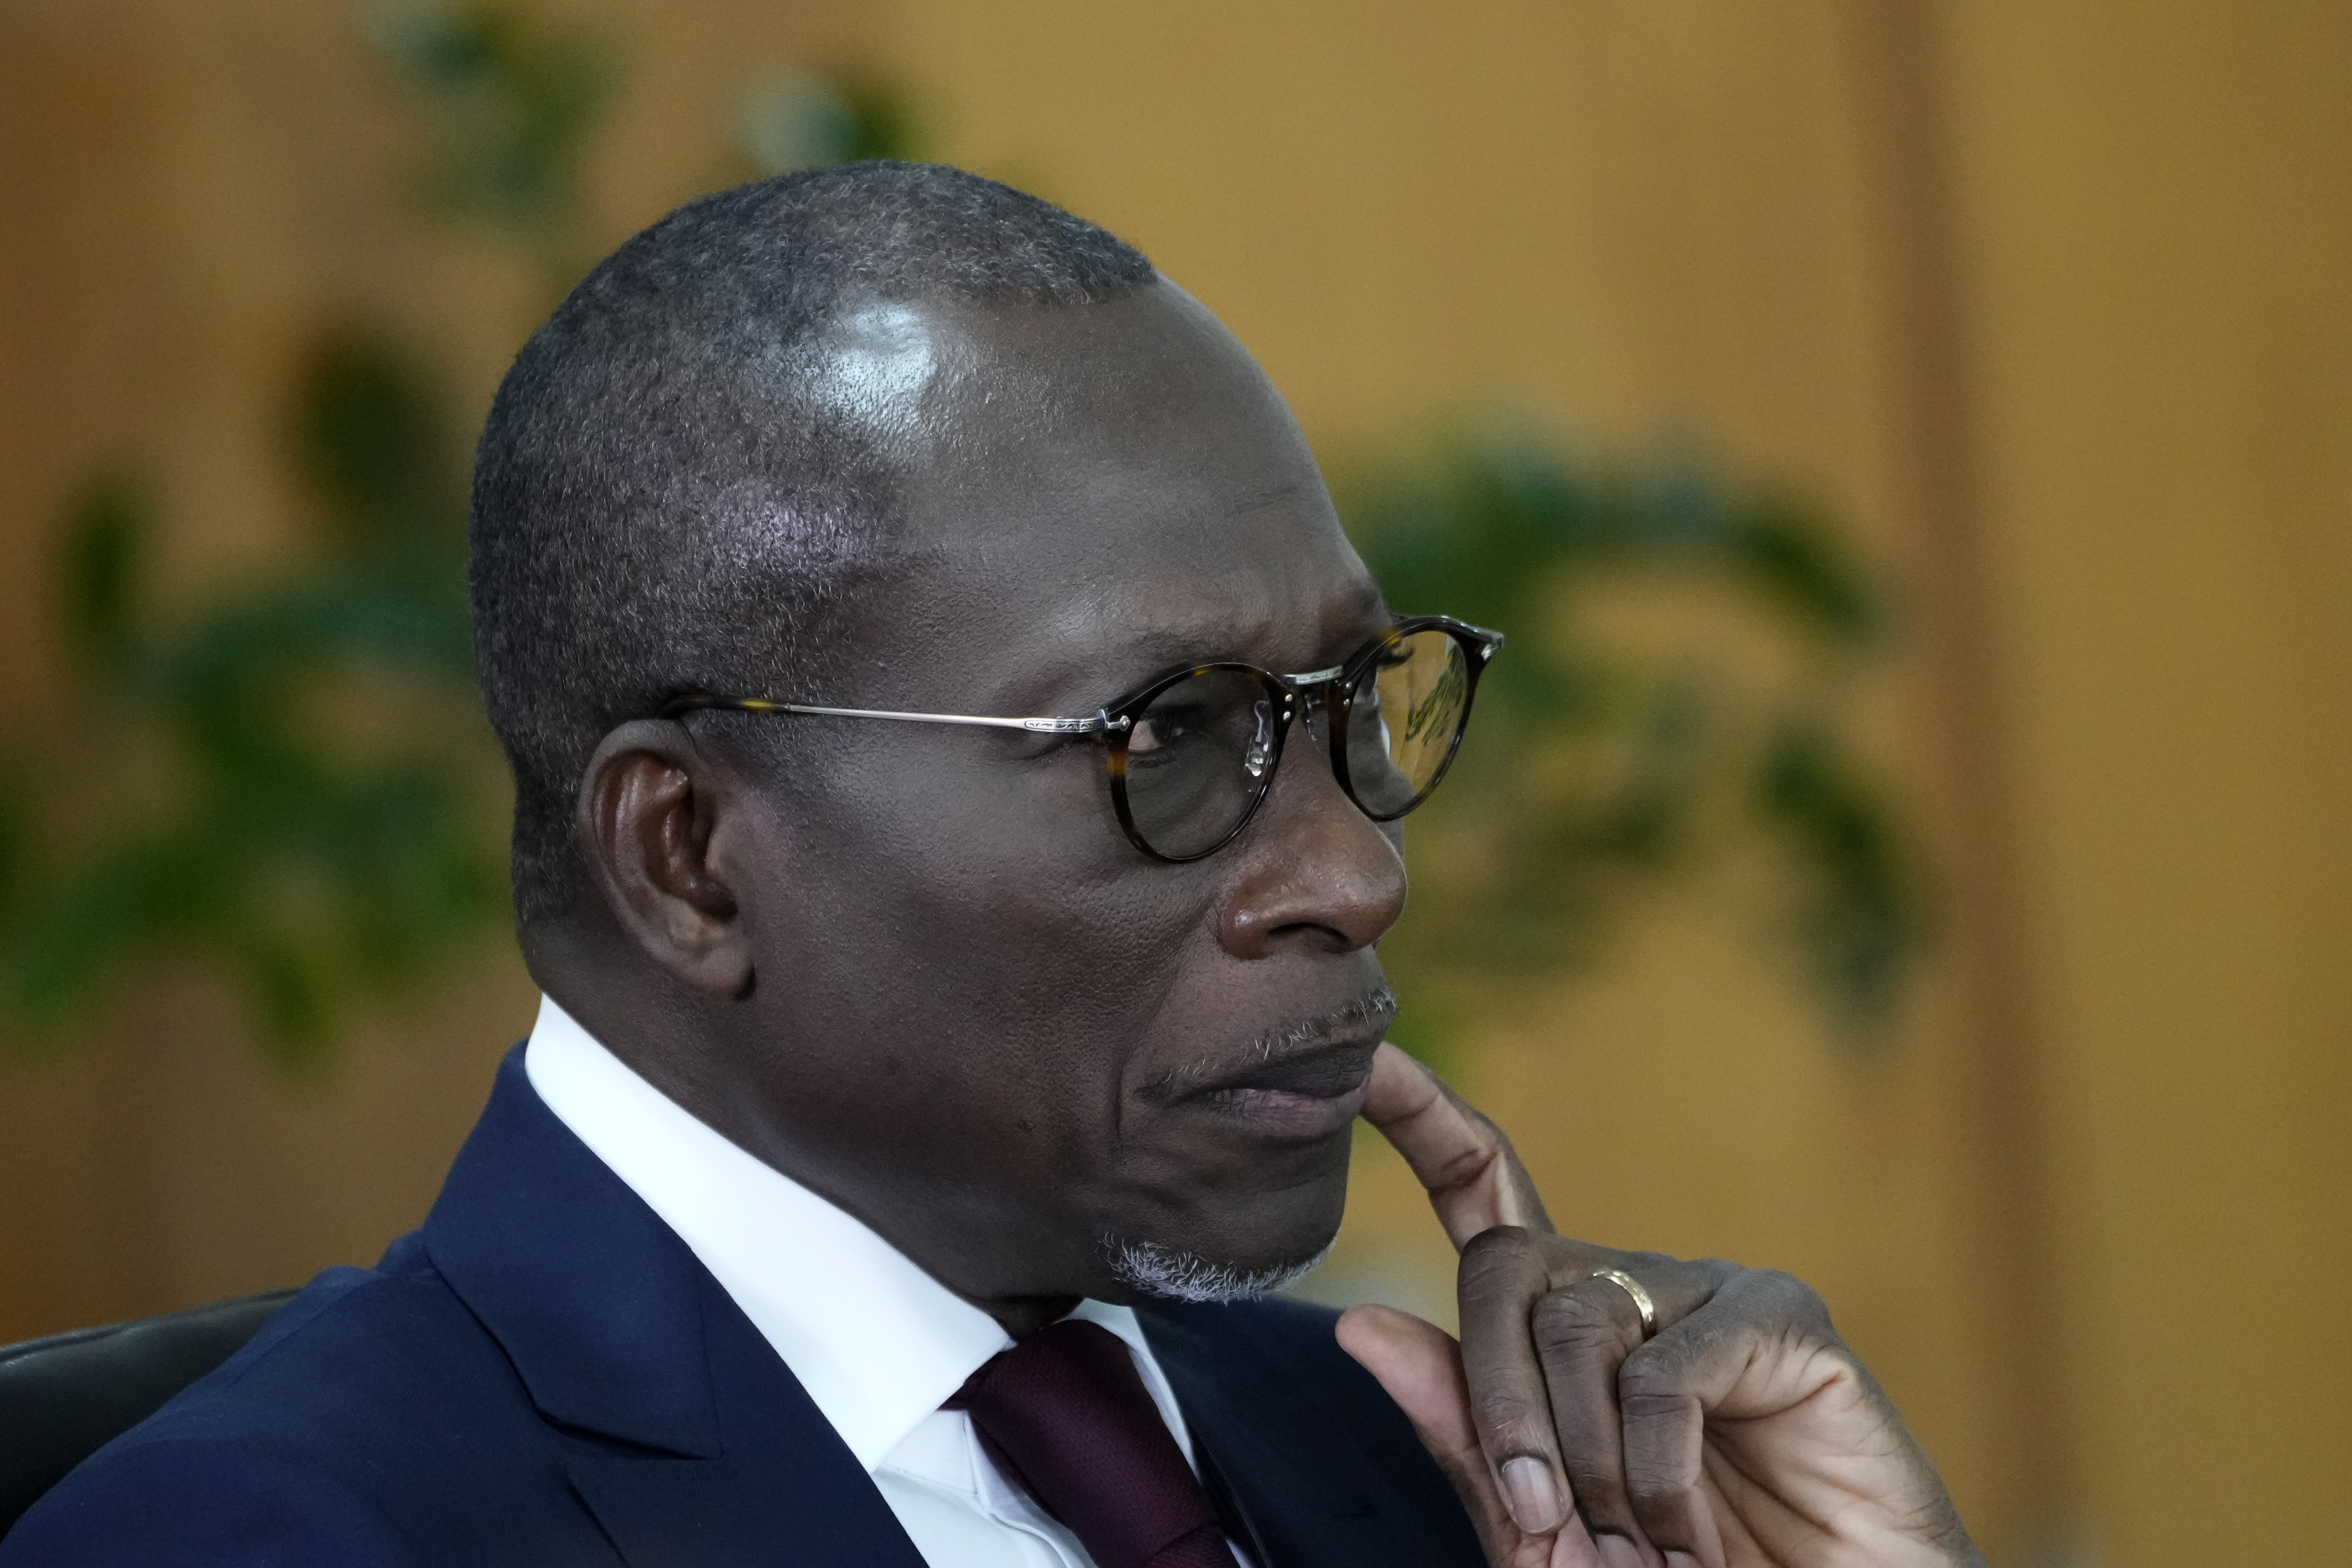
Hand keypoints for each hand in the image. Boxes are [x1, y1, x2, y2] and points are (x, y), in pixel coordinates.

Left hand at [1335, 1045, 1981, 1567]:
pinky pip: (1668, 1374)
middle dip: (1496, 1400)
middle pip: (1501, 1267)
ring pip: (1575, 1322)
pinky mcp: (1787, 1321)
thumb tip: (1359, 1323)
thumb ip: (1462, 1433)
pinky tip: (1688, 1535)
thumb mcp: (1539, 1528)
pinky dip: (1659, 1476)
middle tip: (1542, 1515)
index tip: (1361, 1059)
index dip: (1422, 1115)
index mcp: (1565, 1327)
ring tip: (1638, 1543)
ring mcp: (1713, 1294)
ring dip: (1584, 1458)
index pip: (1480, 1188)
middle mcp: (1634, 1287)